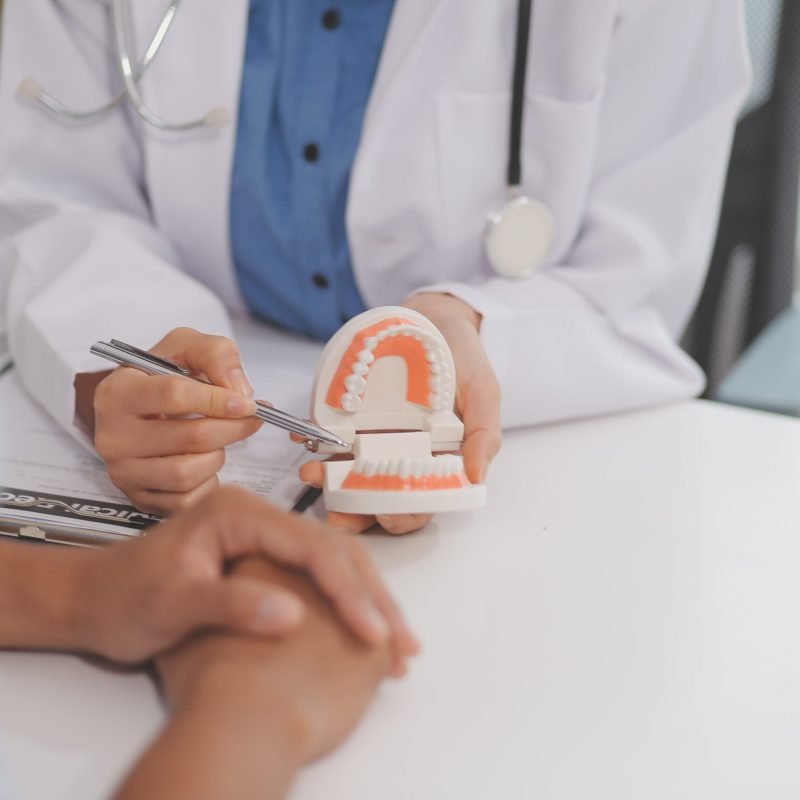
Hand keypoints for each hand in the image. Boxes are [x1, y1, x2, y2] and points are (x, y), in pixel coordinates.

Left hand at [74, 486, 417, 668]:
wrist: (94, 598)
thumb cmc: (124, 598)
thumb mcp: (170, 605)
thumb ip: (229, 605)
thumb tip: (293, 617)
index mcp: (237, 514)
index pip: (310, 548)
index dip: (347, 592)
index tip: (373, 634)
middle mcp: (258, 514)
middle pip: (333, 550)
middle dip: (372, 597)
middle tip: (403, 644)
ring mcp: (264, 532)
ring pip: (334, 560)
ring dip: (368, 601)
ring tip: (396, 644)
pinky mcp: (265, 554)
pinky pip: (318, 573)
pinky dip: (346, 602)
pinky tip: (364, 628)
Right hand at [87, 327, 261, 513]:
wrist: (138, 408)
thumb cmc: (162, 376)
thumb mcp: (186, 347)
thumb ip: (216, 355)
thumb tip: (239, 391)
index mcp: (118, 392)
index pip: (174, 395)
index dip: (218, 399)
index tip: (247, 403)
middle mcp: (113, 435)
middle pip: (190, 437)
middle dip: (232, 427)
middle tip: (250, 419)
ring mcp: (123, 471)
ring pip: (188, 472)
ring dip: (217, 456)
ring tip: (216, 439)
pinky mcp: (137, 497)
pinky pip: (186, 500)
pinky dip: (206, 483)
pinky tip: (203, 462)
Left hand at [299, 293, 500, 535]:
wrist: (436, 316)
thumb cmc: (464, 358)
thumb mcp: (484, 393)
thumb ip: (484, 435)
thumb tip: (475, 477)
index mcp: (435, 460)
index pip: (418, 503)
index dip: (402, 517)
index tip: (385, 518)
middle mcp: (402, 453)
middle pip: (377, 496)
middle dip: (355, 509)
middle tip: (336, 512)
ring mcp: (374, 434)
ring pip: (348, 470)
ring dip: (326, 479)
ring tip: (312, 473)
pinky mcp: (351, 412)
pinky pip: (329, 431)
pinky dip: (313, 439)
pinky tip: (304, 438)